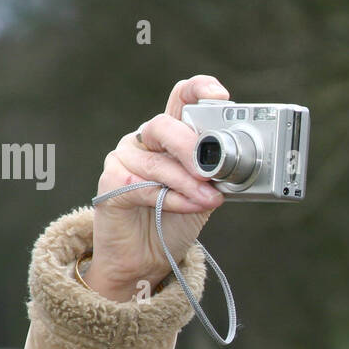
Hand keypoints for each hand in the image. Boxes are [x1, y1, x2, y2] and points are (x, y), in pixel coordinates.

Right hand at [85, 75, 229, 300]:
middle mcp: (145, 140)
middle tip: (210, 170)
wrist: (147, 258)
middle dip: (191, 147)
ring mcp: (124, 158)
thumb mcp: (205, 192)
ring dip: (187, 183)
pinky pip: (143, 186)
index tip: (220, 97)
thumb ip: (216, 174)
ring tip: (210, 199)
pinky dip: (172, 198)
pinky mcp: (111, 182)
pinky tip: (191, 205)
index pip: (181, 98)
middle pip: (164, 125)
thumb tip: (237, 164)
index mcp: (171, 134)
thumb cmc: (175, 221)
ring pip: (157, 162)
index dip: (199, 90)